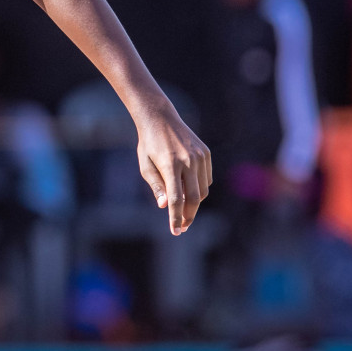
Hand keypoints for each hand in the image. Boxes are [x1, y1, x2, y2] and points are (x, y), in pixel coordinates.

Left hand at [135, 108, 211, 234]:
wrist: (160, 118)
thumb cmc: (148, 144)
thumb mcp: (145, 165)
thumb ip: (156, 186)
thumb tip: (165, 207)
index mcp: (170, 164)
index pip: (176, 199)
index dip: (175, 218)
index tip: (175, 232)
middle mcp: (188, 161)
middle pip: (193, 198)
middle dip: (188, 216)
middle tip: (182, 226)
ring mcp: (200, 157)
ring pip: (203, 190)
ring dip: (194, 203)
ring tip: (182, 208)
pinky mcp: (206, 153)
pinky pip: (206, 179)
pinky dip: (199, 188)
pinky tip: (188, 189)